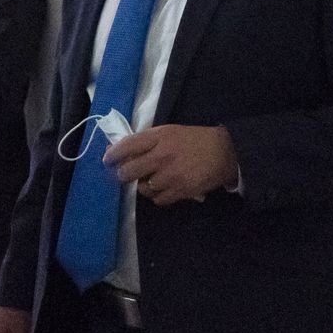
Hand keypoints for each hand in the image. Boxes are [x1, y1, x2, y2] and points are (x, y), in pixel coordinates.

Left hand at [106, 124, 238, 205]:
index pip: (127, 146)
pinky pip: (158, 199)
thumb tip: (117, 148)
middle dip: (124, 175)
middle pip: (128, 171)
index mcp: (159, 136)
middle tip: (127, 175)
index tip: (107, 160)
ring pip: (142, 188)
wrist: (225, 152)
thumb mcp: (170, 132)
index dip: (113, 154)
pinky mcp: (180, 190)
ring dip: (144, 186)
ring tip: (153, 180)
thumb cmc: (195, 140)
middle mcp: (162, 155)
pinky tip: (166, 188)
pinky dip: (158, 196)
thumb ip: (146, 140)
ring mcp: (171, 175)